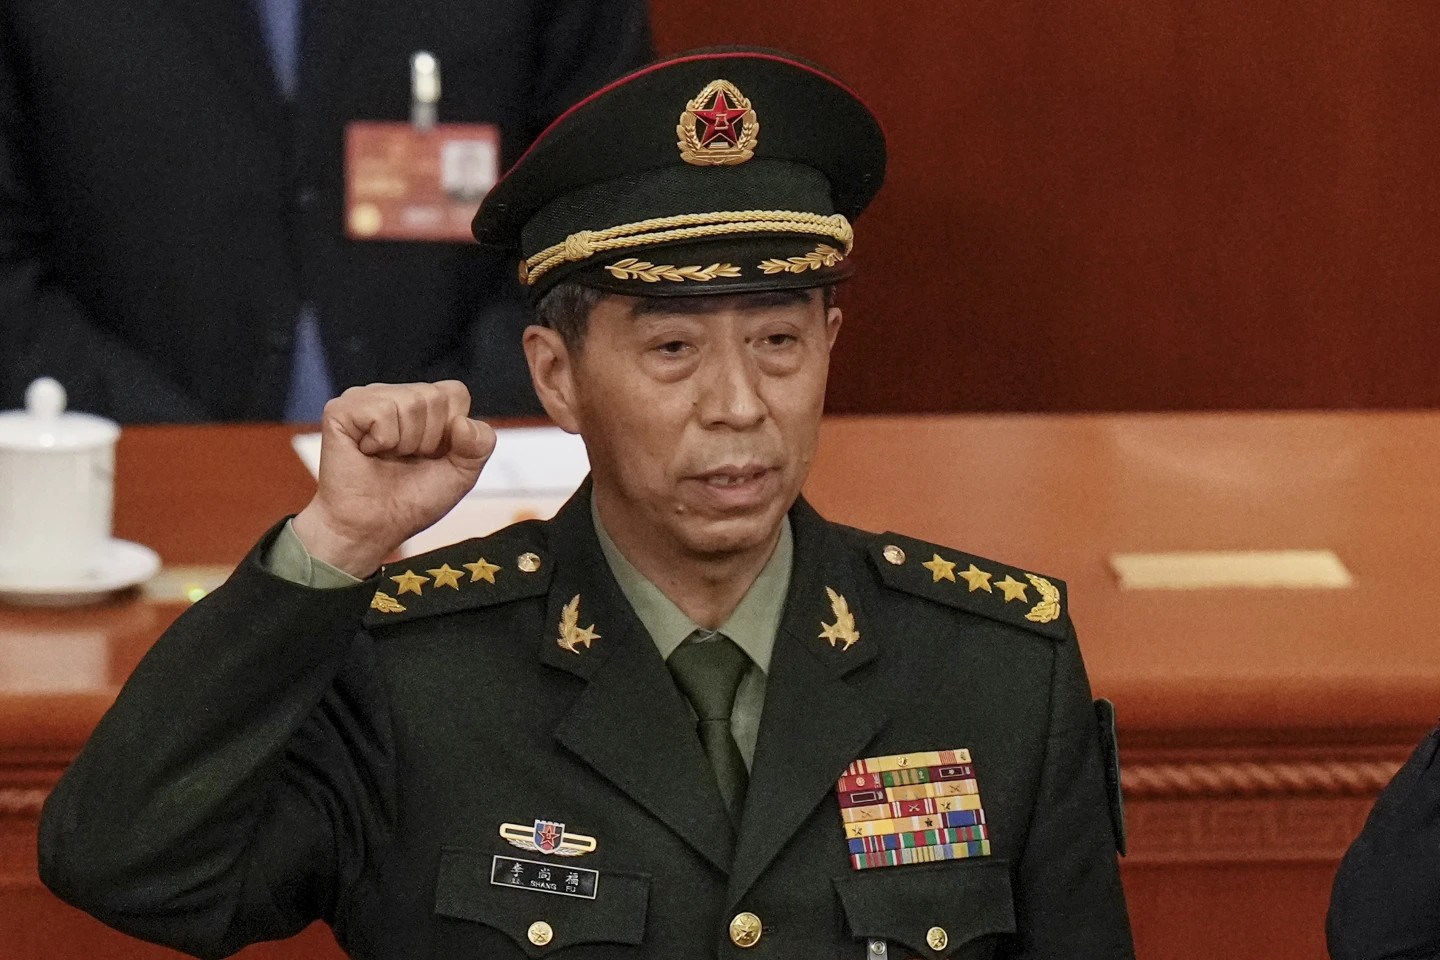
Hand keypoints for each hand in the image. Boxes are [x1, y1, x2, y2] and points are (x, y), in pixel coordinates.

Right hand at [292, 381, 495, 576]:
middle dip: (428, 440)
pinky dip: (382, 440)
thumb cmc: (410, 500)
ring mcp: (366, 399)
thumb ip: (480, 445)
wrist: (372, 527)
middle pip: (434, 397)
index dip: (452, 431)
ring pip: (410, 402)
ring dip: (404, 443)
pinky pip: (381, 412)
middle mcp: (394, 395)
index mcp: (422, 404)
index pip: (455, 392)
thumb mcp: (462, 474)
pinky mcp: (341, 410)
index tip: (432, 455)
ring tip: (386, 457)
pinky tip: (367, 452)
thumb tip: (462, 422)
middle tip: (404, 460)